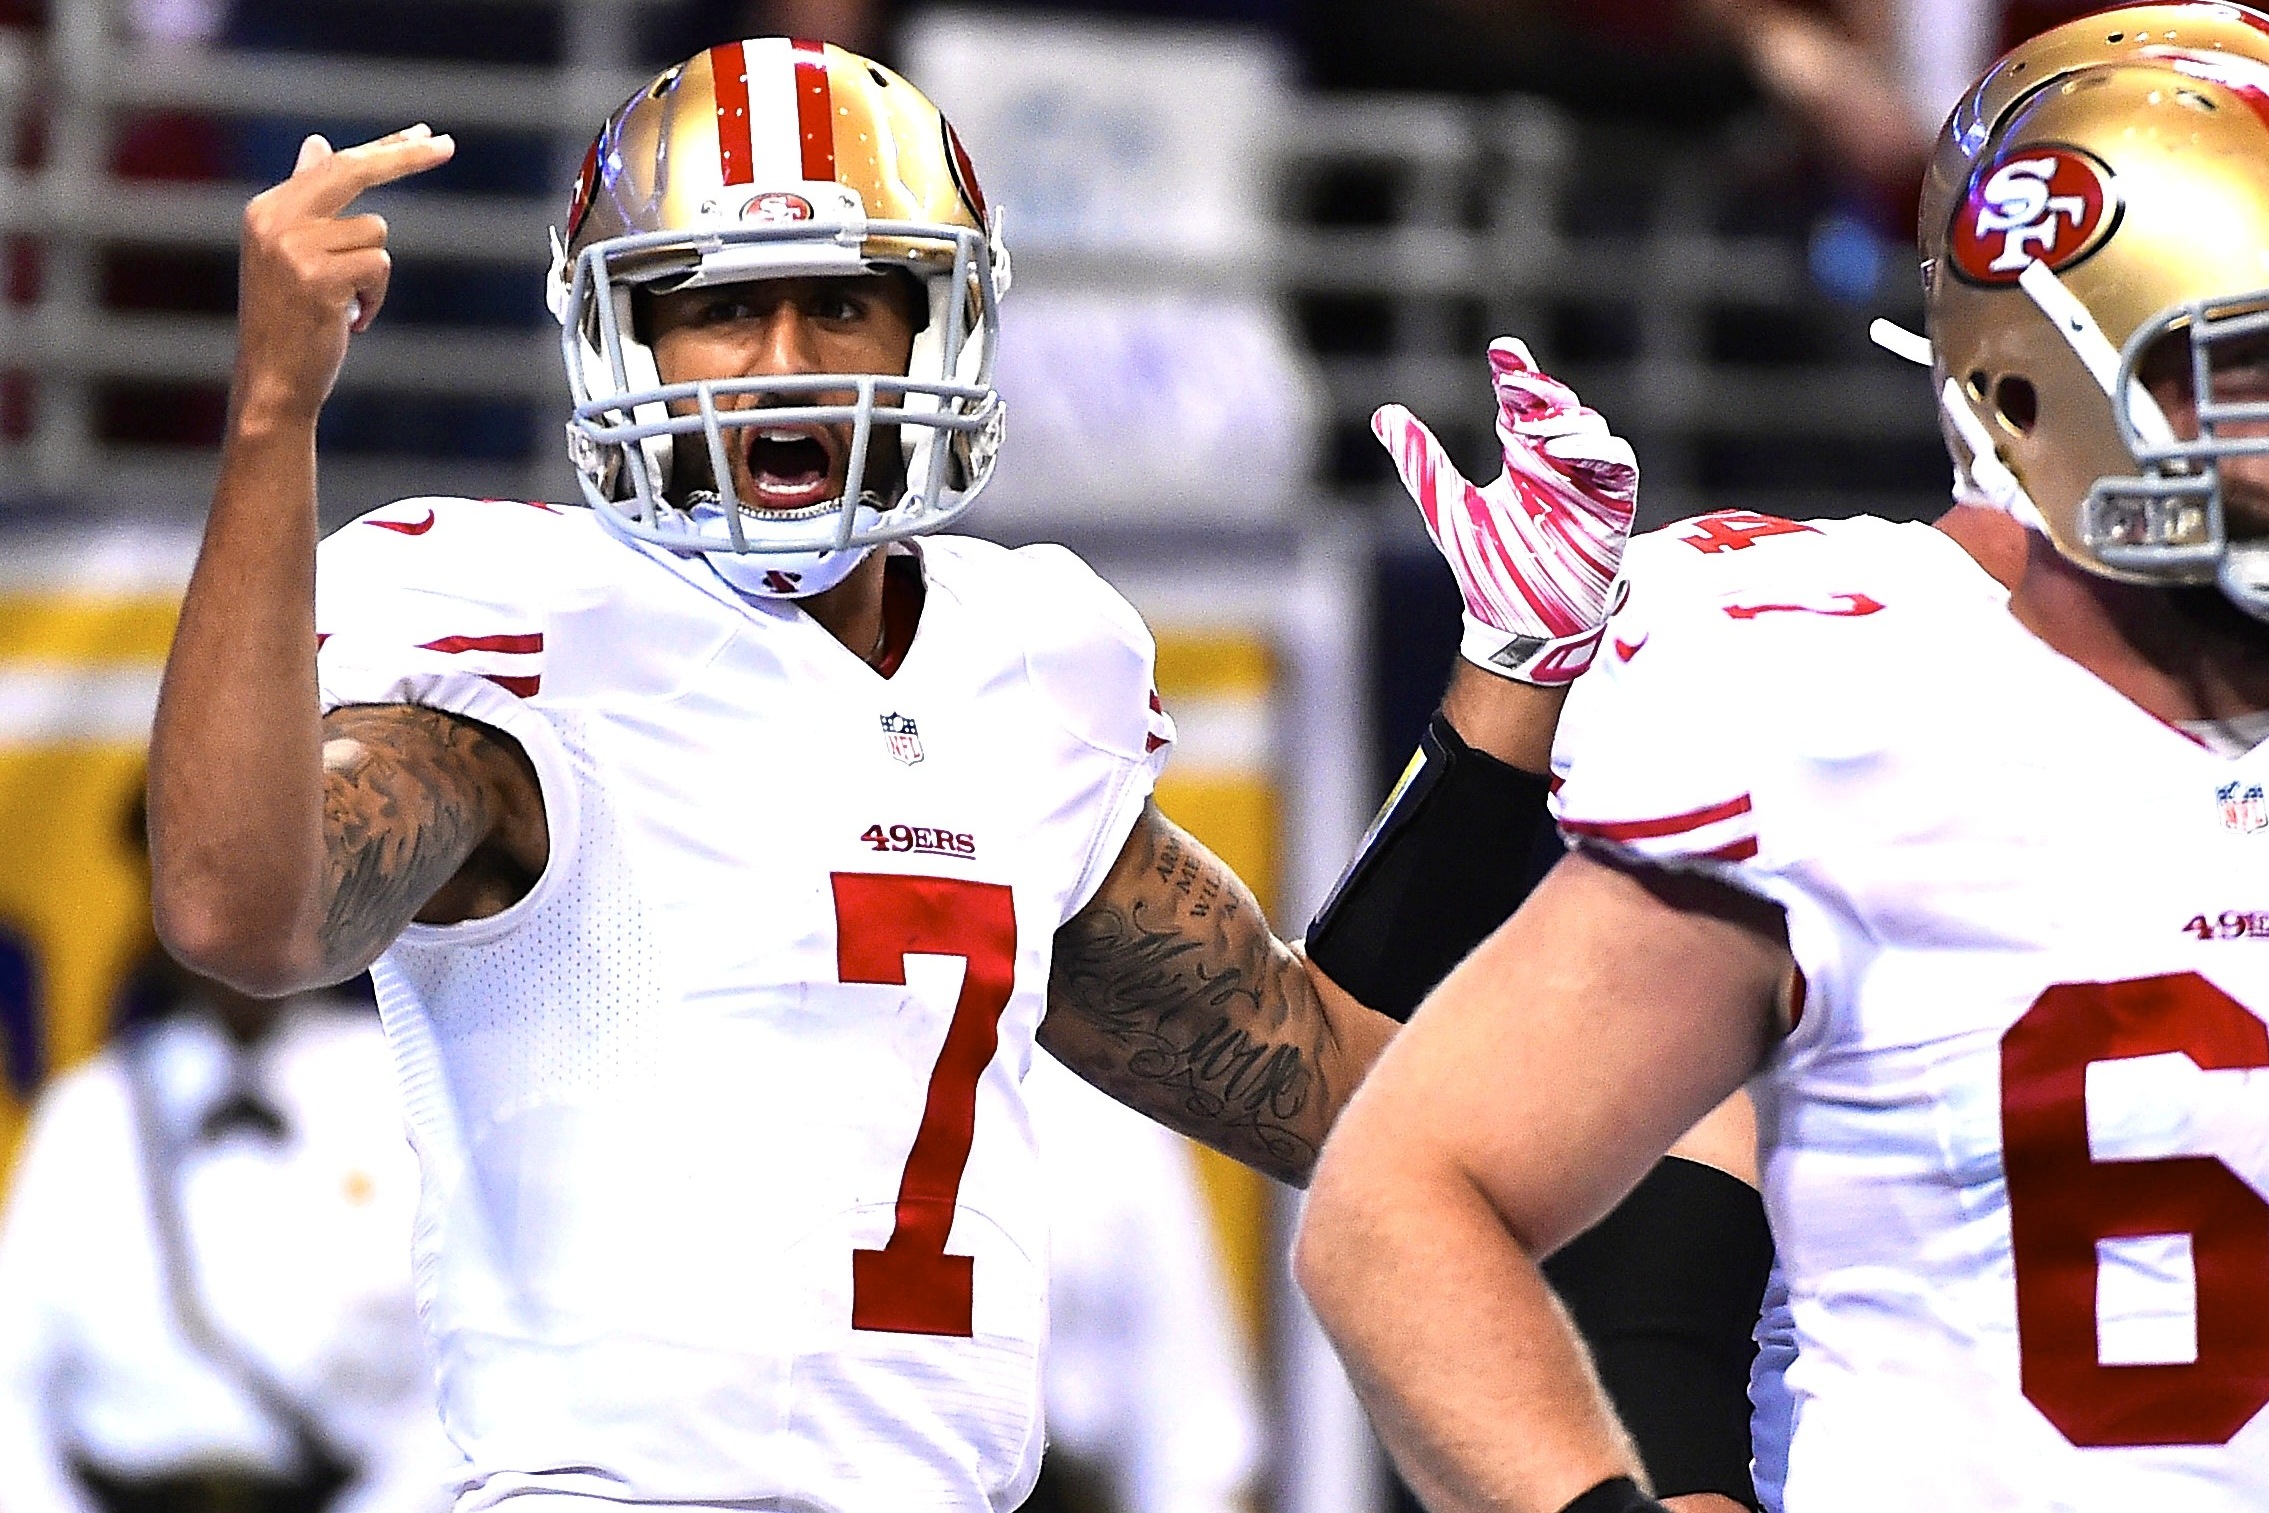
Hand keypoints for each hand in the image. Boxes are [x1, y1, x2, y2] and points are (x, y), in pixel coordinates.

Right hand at [232, 124, 454, 430]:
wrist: (272, 380)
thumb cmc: (289, 320)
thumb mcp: (292, 253)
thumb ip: (308, 199)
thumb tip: (318, 145)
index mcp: (267, 209)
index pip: (334, 165)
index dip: (382, 148)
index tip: (423, 135)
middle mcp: (275, 219)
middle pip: (354, 170)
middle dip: (404, 155)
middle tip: (447, 143)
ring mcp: (294, 247)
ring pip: (377, 233)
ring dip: (374, 274)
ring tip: (345, 303)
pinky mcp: (319, 276)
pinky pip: (379, 268)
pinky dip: (375, 297)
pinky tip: (349, 319)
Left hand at [1373, 338, 1637, 684]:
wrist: (1521, 624)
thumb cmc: (1489, 569)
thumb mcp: (1447, 507)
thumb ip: (1421, 461)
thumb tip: (1383, 414)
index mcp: (1522, 458)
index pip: (1521, 403)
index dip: (1515, 372)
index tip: (1501, 350)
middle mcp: (1556, 463)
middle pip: (1556, 407)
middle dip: (1539, 388)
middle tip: (1514, 379)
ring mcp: (1587, 481)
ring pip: (1588, 428)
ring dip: (1563, 420)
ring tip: (1530, 428)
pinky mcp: (1613, 504)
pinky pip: (1616, 462)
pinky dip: (1594, 450)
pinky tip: (1558, 450)